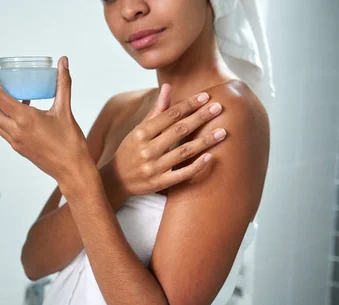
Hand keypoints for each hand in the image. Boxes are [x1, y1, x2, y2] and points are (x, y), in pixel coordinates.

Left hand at [0, 56, 92, 182]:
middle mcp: (15, 131)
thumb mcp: (65, 110)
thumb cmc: (71, 143)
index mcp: (24, 120)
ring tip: (5, 92)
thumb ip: (63, 84)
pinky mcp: (18, 148)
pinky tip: (18, 108)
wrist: (72, 170)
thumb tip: (63, 62)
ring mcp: (14, 141)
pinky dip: (3, 116)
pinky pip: (2, 129)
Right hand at [106, 84, 227, 196]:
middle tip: (219, 108)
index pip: (169, 115)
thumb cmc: (130, 151)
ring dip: (204, 141)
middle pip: (179, 130)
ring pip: (183, 152)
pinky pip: (181, 174)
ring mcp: (153, 167)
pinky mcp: (159, 183)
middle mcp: (147, 149)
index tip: (206, 97)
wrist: (115, 180)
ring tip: (222, 132)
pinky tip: (210, 157)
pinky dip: (196, 166)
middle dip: (200, 118)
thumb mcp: (139, 130)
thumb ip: (157, 110)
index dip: (188, 105)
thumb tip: (168, 86)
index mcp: (141, 133)